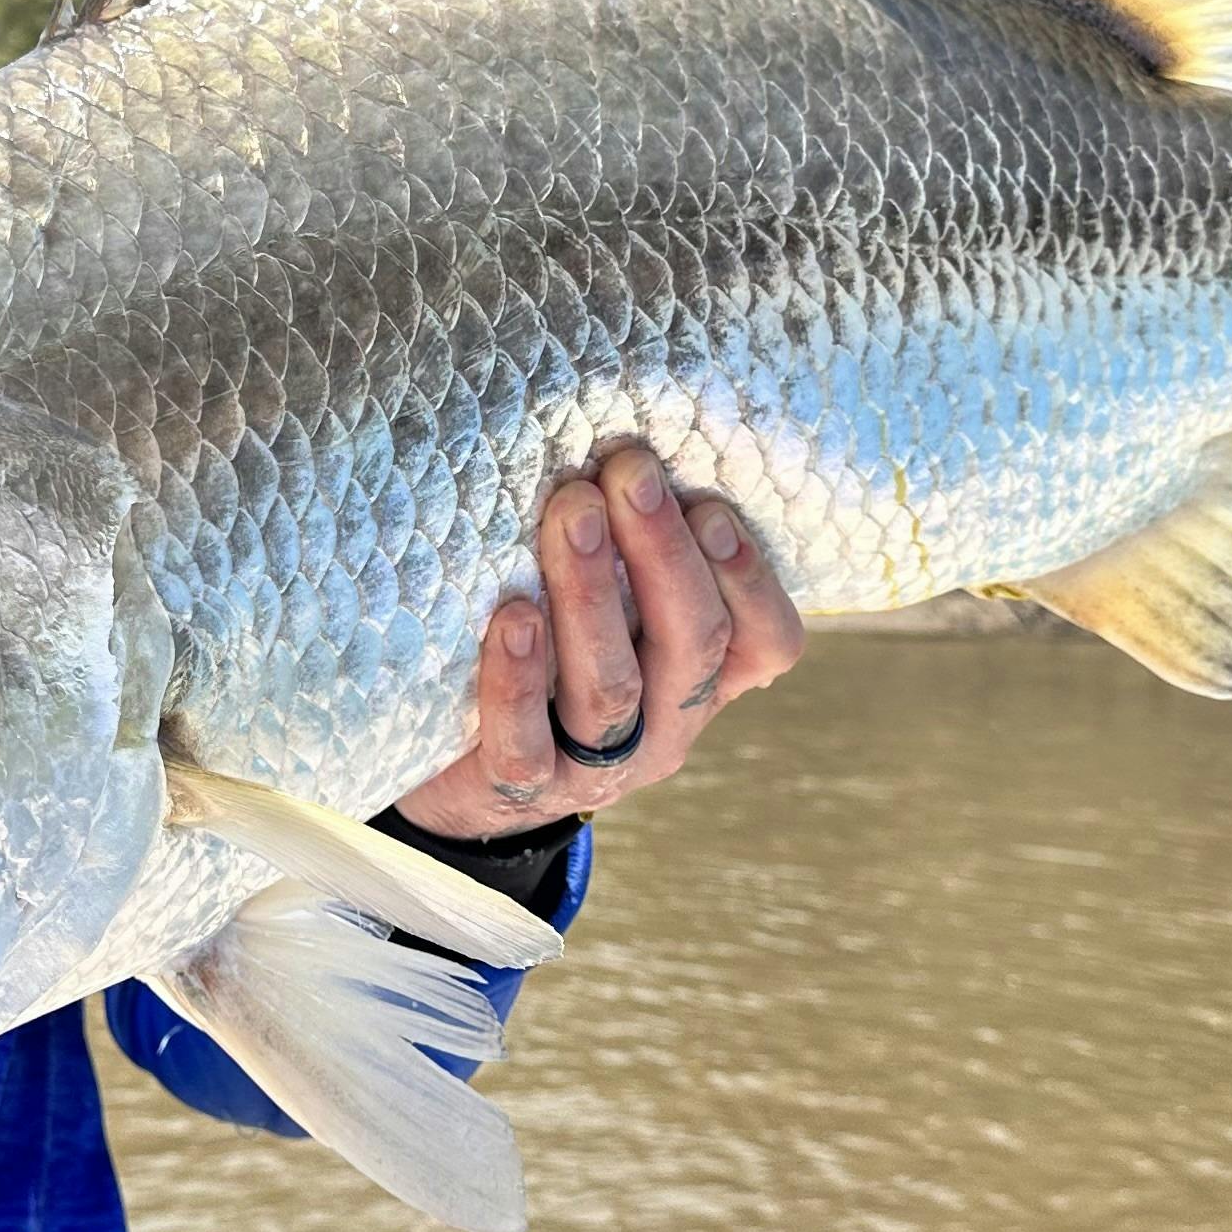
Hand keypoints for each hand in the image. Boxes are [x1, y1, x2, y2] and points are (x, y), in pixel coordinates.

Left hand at [399, 444, 805, 836]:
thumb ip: (634, 553)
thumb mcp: (613, 608)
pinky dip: (517, 679)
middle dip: (663, 549)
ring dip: (592, 590)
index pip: (769, 639)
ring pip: (611, 685)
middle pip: (691, 643)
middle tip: (628, 471)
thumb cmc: (551, 654)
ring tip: (569, 511)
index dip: (747, 574)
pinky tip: (511, 617)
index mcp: (703, 677)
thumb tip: (626, 444)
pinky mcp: (520, 787)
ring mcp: (596, 765)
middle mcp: (665, 726)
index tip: (705, 503)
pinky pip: (524, 742)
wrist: (463, 775)